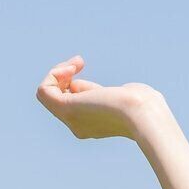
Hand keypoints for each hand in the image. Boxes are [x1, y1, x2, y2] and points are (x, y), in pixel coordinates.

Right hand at [34, 55, 166, 140]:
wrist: (144, 114)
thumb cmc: (142, 105)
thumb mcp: (120, 96)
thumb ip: (103, 94)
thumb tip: (84, 88)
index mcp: (90, 124)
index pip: (69, 100)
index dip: (72, 81)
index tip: (86, 70)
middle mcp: (77, 125)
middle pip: (56, 97)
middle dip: (63, 74)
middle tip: (79, 62)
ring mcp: (71, 119)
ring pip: (46, 93)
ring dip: (56, 72)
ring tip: (76, 63)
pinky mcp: (68, 108)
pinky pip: (44, 91)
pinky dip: (53, 74)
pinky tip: (71, 66)